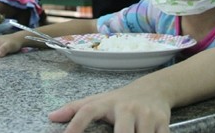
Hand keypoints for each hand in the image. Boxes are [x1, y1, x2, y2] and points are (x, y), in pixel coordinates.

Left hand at [48, 81, 171, 132]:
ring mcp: (146, 116)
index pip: (87, 111)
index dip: (75, 125)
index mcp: (107, 103)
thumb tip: (51, 117)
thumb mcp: (98, 100)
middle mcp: (126, 108)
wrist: (154, 89)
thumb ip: (75, 109)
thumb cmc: (120, 100)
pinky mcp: (163, 123)